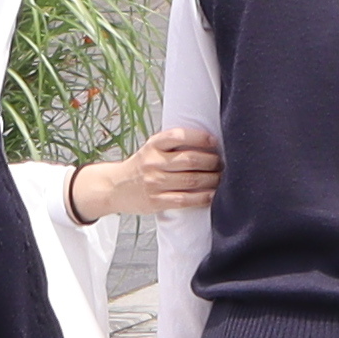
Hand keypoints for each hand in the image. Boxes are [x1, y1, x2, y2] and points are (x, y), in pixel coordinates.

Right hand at [76, 131, 219, 218]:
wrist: (116, 187)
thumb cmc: (142, 166)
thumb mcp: (152, 149)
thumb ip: (173, 145)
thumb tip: (207, 143)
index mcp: (153, 145)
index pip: (179, 136)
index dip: (201, 138)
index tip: (215, 142)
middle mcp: (153, 162)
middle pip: (190, 160)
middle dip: (212, 162)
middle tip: (222, 163)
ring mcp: (154, 183)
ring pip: (192, 181)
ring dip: (212, 180)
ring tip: (220, 178)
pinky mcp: (156, 201)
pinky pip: (185, 200)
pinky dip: (203, 197)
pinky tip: (212, 195)